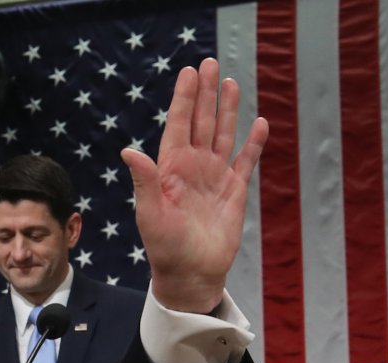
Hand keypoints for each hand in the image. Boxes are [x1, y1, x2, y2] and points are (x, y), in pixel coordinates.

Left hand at [121, 57, 267, 312]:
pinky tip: (258, 123)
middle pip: (201, 122)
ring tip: (231, 83)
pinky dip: (253, 144)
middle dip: (206, 94)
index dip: (184, 99)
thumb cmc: (164, 246)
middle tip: (210, 64)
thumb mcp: (150, 213)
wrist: (191, 273)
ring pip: (222, 135)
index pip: (178, 125)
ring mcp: (214, 178)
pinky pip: (245, 162)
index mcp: (170, 169)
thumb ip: (144, 181)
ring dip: (227, 111)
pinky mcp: (234, 192)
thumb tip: (128, 151)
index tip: (189, 72)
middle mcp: (192, 168)